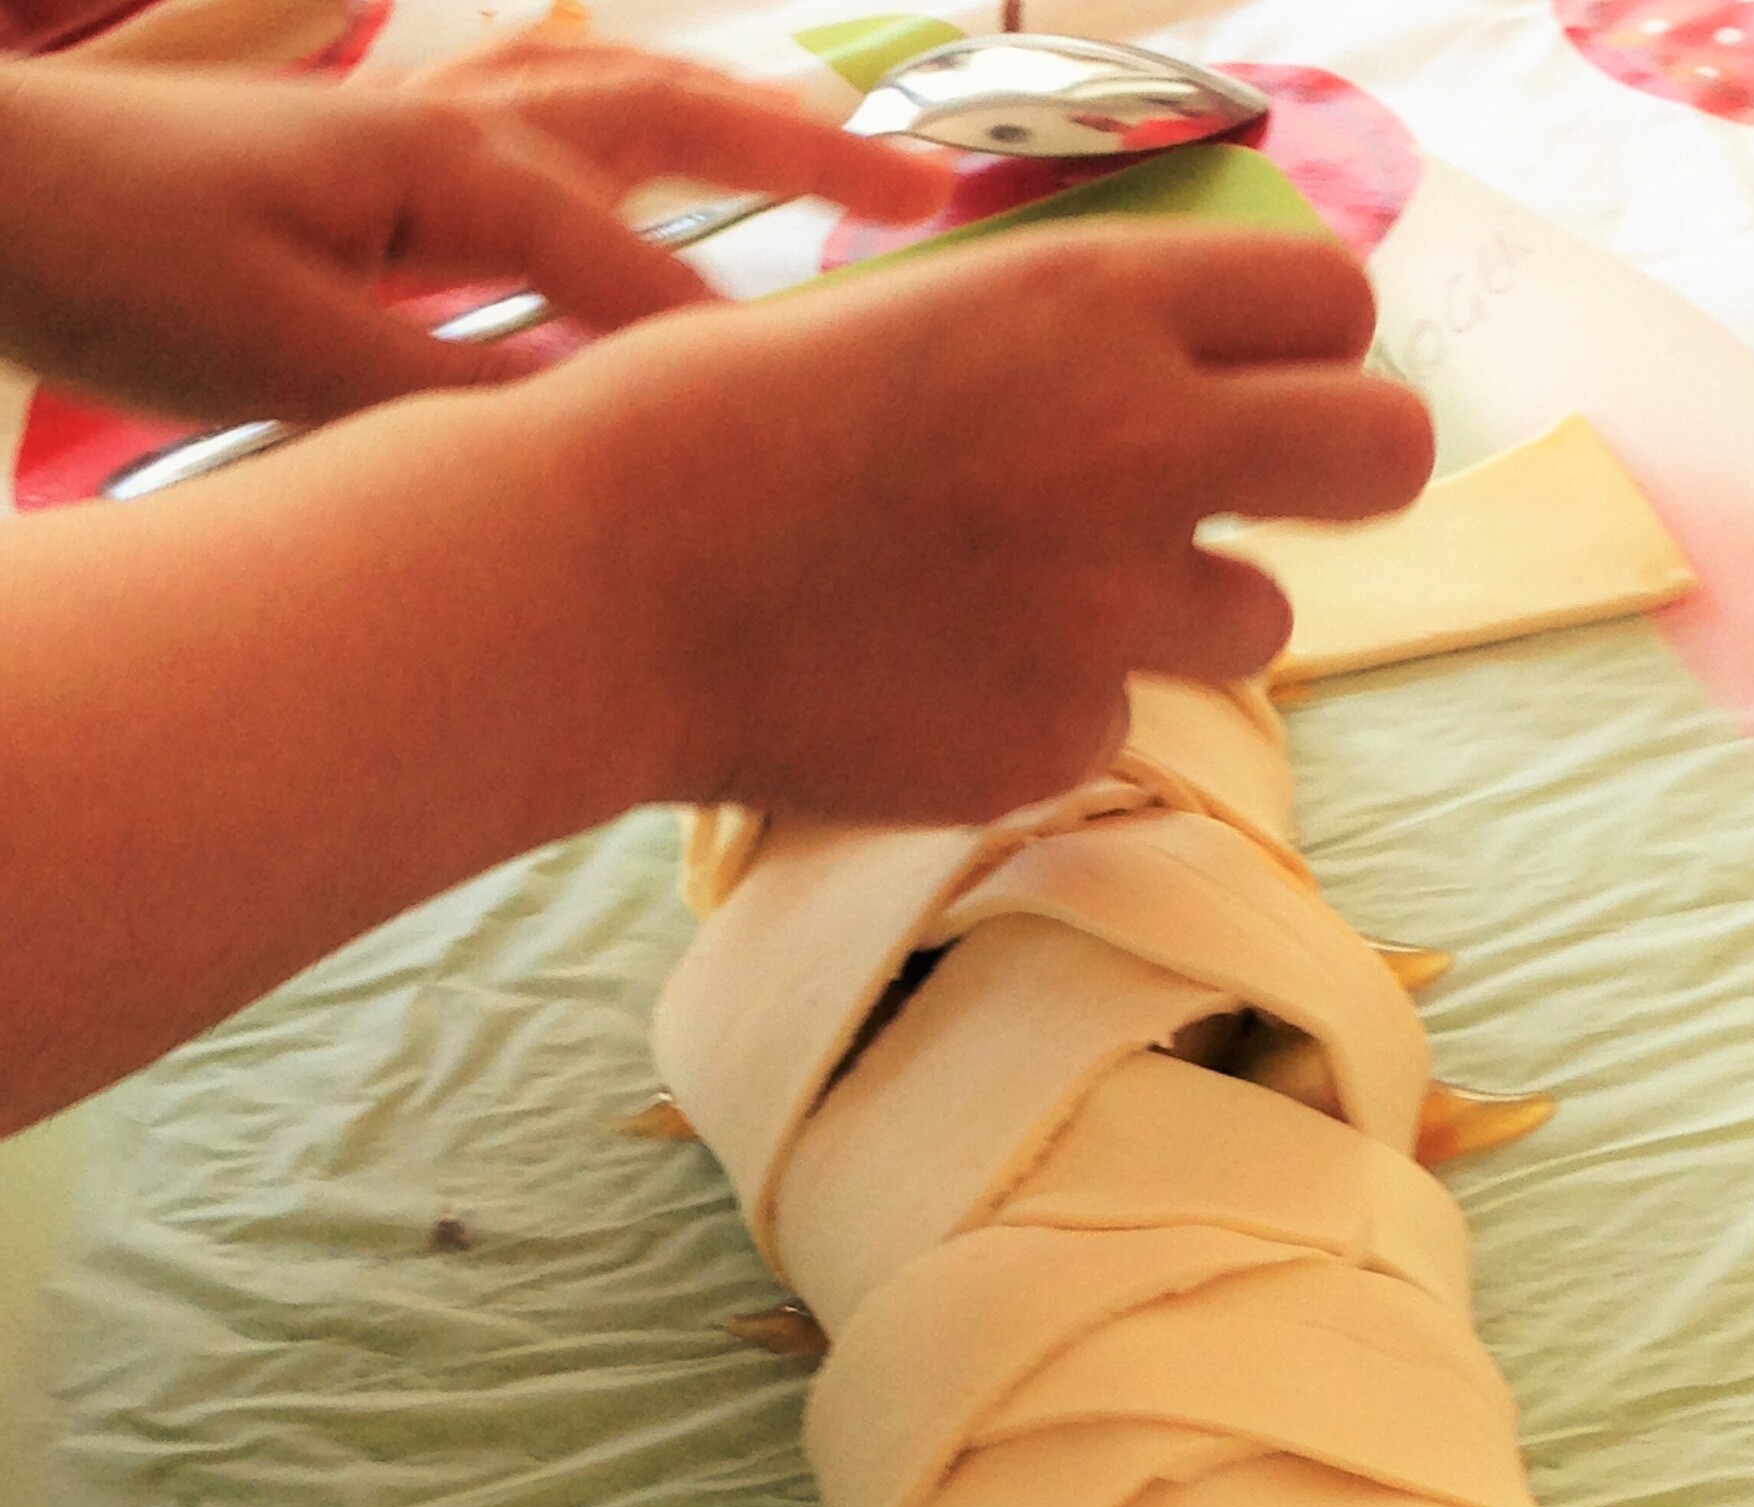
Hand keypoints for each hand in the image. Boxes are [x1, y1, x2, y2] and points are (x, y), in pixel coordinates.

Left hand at [0, 52, 945, 420]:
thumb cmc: (115, 257)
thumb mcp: (279, 350)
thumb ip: (446, 398)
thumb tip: (588, 448)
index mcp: (452, 166)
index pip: (639, 277)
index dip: (740, 362)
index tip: (847, 434)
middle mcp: (460, 122)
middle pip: (675, 124)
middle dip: (812, 160)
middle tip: (936, 194)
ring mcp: (425, 125)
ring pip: (624, 108)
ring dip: (739, 130)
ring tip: (849, 167)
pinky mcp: (388, 157)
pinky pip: (553, 135)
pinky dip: (635, 148)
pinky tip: (661, 186)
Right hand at [527, 224, 1434, 821]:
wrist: (601, 580)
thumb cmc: (727, 427)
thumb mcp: (922, 317)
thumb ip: (1078, 344)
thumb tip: (1203, 380)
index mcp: (1093, 301)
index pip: (1333, 301)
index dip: (1316, 346)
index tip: (1278, 380)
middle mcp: (1133, 445)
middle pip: (1385, 453)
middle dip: (1359, 469)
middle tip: (1290, 495)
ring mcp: (1103, 609)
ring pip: (1261, 623)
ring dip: (1183, 614)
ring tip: (1035, 604)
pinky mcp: (1051, 739)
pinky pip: (1112, 724)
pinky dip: (1047, 708)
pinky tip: (930, 680)